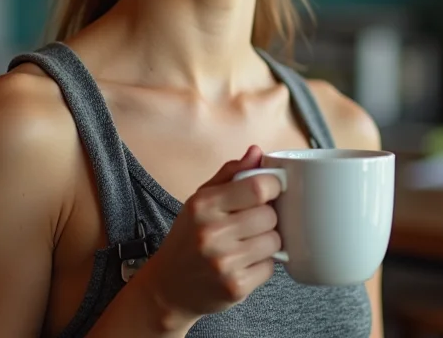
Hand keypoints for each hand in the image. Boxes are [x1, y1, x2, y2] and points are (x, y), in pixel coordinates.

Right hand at [142, 145, 282, 320]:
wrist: (167, 289)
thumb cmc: (188, 238)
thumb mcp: (201, 201)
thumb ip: (231, 174)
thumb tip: (257, 152)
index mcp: (204, 205)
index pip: (258, 187)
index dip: (273, 186)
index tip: (271, 190)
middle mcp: (212, 233)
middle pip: (270, 215)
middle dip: (266, 218)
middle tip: (251, 223)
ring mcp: (223, 262)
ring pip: (274, 242)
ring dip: (267, 242)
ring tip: (246, 244)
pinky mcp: (235, 287)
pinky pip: (270, 268)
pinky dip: (262, 265)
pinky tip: (243, 264)